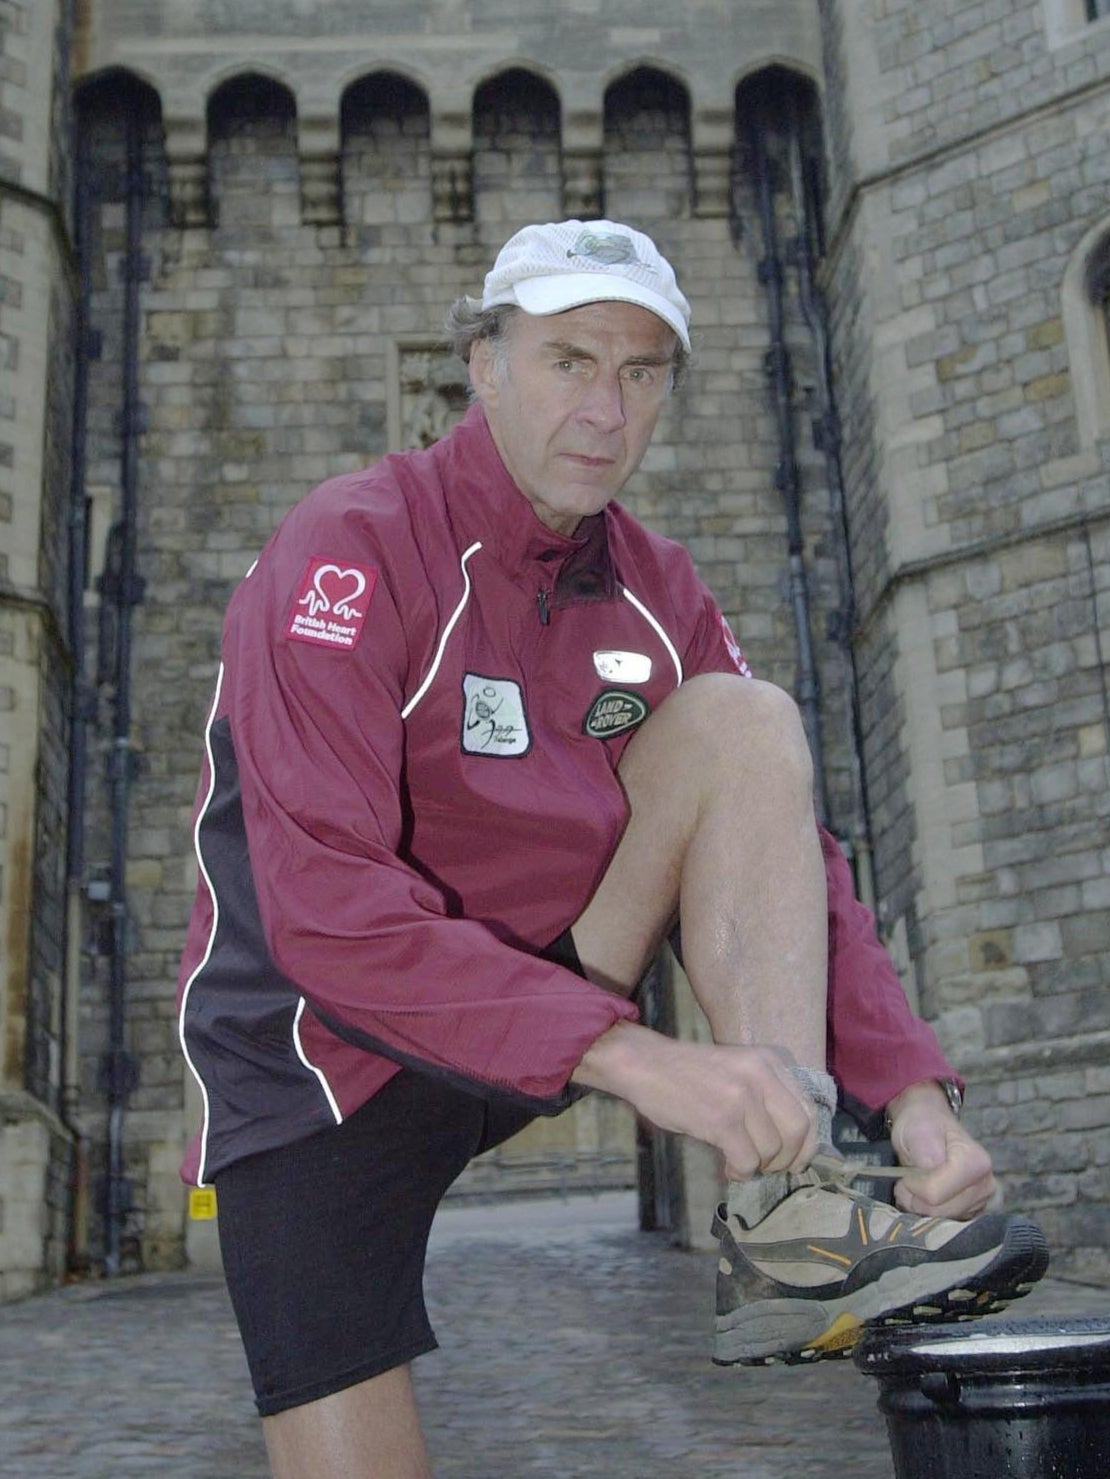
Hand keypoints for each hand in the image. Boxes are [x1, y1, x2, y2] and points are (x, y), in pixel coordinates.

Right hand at [572, 1022, 817, 1176]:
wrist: (645, 1064)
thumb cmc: (689, 1071)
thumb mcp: (739, 1069)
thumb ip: (767, 1094)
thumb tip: (794, 1144)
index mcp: (770, 1060)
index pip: (808, 1109)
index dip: (808, 1142)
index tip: (796, 1159)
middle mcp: (762, 1075)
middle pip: (798, 1132)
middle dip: (788, 1159)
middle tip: (771, 1169)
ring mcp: (742, 1097)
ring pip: (772, 1150)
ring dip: (759, 1166)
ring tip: (739, 1163)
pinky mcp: (722, 1120)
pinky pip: (748, 1161)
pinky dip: (741, 1172)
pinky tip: (728, 1167)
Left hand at [886, 1080, 995, 1219]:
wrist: (928, 1123)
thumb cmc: (922, 1125)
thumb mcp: (917, 1130)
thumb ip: (925, 1153)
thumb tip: (928, 1178)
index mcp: (975, 1162)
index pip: (934, 1193)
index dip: (912, 1187)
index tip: (904, 1175)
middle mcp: (985, 1184)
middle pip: (940, 1211)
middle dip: (915, 1200)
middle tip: (904, 1182)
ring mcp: (982, 1200)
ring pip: (942, 1221)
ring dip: (921, 1207)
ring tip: (914, 1186)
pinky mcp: (973, 1211)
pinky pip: (946, 1223)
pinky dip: (929, 1213)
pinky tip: (924, 1196)